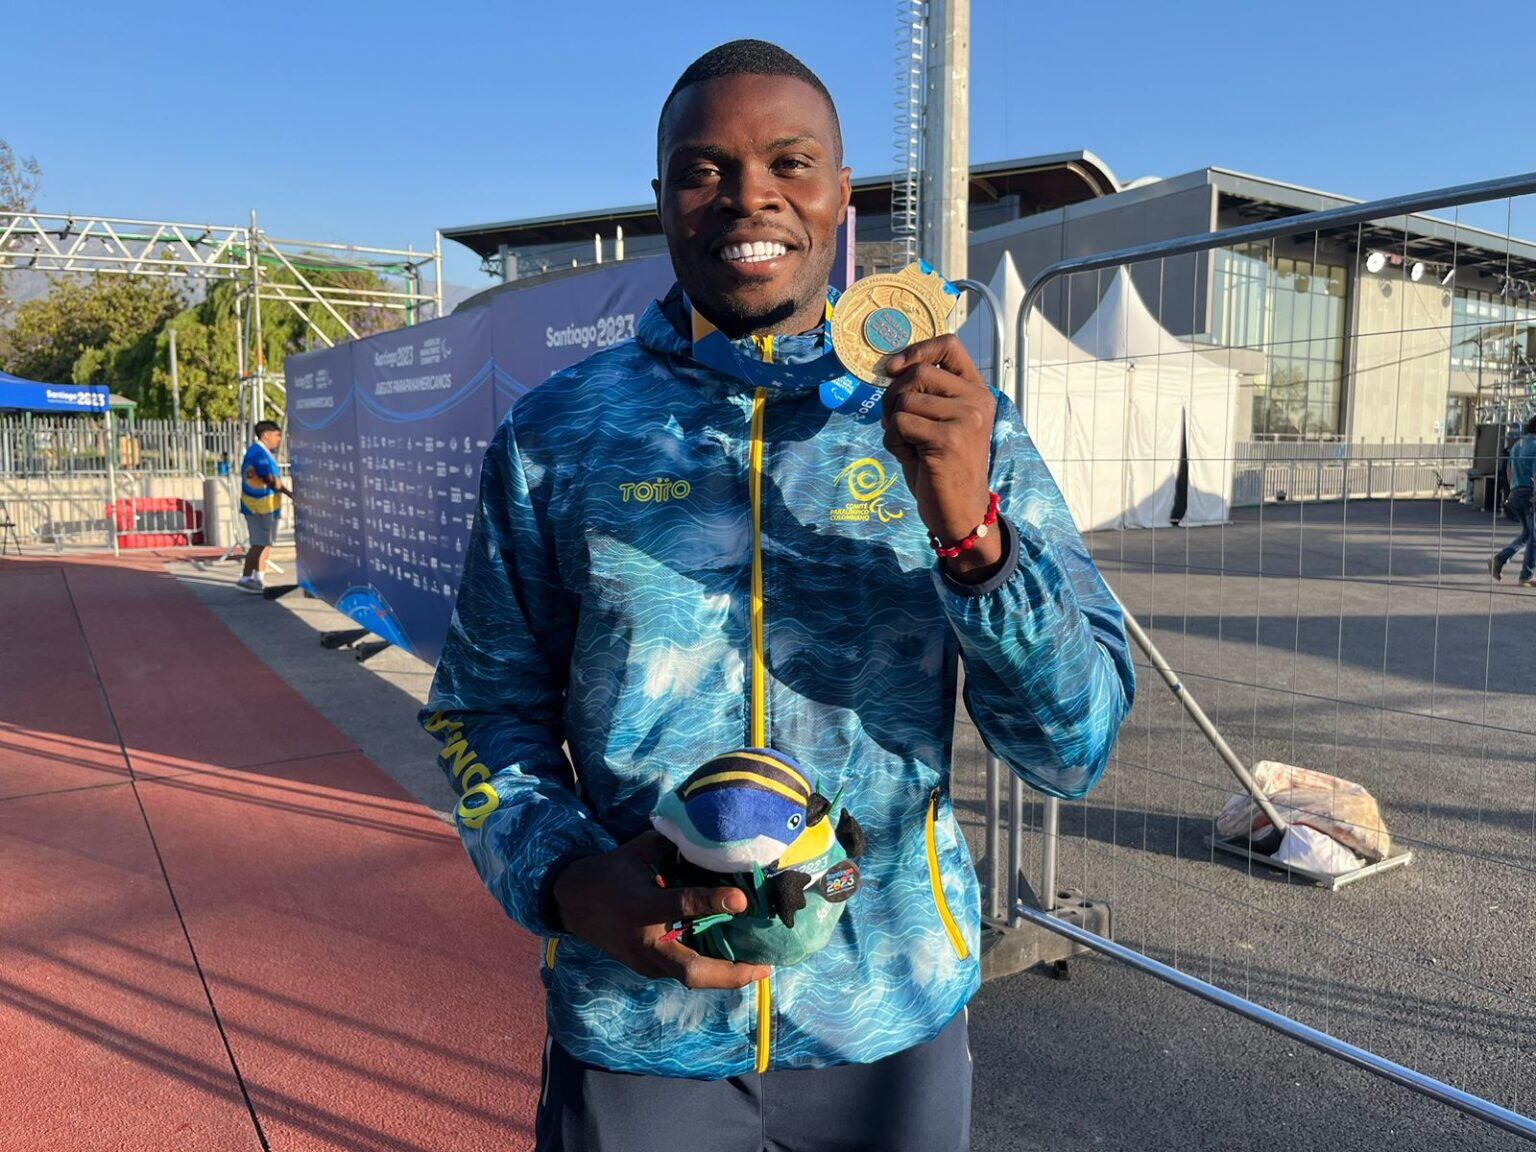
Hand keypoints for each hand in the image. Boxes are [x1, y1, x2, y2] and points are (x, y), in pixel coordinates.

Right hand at [551, 830, 769, 989]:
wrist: (572, 904)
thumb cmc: (612, 871)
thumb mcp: (639, 850)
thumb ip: (675, 844)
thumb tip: (714, 833)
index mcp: (641, 905)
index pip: (680, 906)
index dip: (711, 902)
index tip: (742, 900)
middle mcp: (644, 941)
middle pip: (691, 971)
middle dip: (729, 974)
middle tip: (763, 966)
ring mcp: (645, 961)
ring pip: (690, 977)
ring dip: (726, 975)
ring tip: (760, 965)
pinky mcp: (647, 969)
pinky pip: (682, 971)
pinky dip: (709, 967)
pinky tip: (734, 958)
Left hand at [881, 335, 1002, 579]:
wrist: (960, 513)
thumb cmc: (941, 468)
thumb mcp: (936, 423)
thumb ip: (923, 394)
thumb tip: (890, 366)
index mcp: (976, 391)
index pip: (949, 345)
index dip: (916, 350)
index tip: (893, 368)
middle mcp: (977, 400)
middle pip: (918, 373)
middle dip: (892, 397)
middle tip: (895, 425)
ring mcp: (967, 418)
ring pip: (906, 399)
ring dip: (892, 423)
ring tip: (908, 445)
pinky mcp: (949, 439)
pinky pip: (900, 423)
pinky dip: (893, 442)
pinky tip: (909, 457)